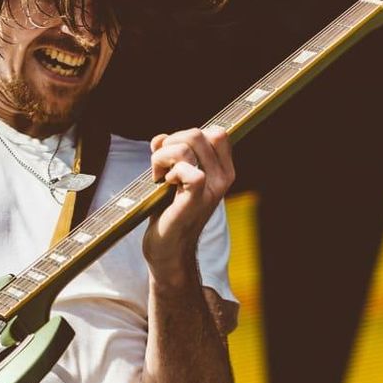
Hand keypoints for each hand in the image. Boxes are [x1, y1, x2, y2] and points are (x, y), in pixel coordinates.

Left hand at [145, 126, 234, 284]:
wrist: (168, 250)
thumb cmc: (168, 212)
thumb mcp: (172, 175)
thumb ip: (169, 153)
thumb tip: (159, 139)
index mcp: (223, 170)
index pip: (217, 132)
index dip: (188, 135)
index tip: (173, 154)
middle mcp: (223, 178)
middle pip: (198, 134)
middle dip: (171, 143)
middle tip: (161, 166)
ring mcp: (211, 190)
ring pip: (188, 148)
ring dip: (163, 157)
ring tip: (159, 176)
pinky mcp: (195, 201)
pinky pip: (189, 170)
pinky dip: (169, 171)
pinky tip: (164, 185)